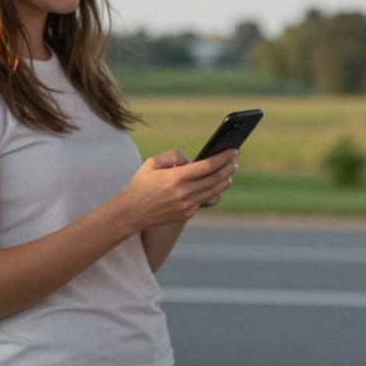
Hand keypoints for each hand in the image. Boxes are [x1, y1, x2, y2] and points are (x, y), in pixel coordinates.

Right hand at [121, 149, 236, 230]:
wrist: (131, 212)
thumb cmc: (140, 184)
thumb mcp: (152, 163)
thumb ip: (173, 156)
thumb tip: (189, 160)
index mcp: (176, 177)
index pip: (208, 166)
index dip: (223, 158)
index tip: (234, 151)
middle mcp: (184, 192)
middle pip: (215, 179)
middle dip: (228, 169)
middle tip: (234, 162)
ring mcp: (186, 206)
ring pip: (213, 192)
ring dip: (224, 182)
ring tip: (229, 174)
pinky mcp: (186, 214)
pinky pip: (204, 202)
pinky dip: (212, 192)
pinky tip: (215, 186)